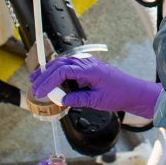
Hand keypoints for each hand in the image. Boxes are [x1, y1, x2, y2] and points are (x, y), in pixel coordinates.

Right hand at [28, 53, 160, 122]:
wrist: (133, 92)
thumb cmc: (119, 94)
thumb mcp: (98, 101)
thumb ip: (79, 99)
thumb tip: (62, 100)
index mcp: (89, 69)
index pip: (63, 71)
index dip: (48, 81)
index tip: (39, 91)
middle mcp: (87, 63)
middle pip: (59, 64)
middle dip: (44, 74)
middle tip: (33, 85)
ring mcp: (87, 64)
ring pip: (62, 63)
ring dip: (48, 71)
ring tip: (36, 80)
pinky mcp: (87, 68)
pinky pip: (68, 67)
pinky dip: (57, 72)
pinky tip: (50, 79)